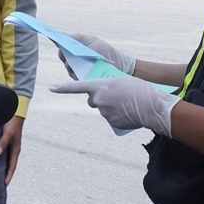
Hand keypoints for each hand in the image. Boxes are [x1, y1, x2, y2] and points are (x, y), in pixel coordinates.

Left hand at [0, 115, 23, 185]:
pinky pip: (2, 153)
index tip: (4, 185)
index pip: (12, 166)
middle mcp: (13, 149)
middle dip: (4, 174)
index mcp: (16, 149)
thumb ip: (3, 142)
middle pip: (8, 165)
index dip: (8, 176)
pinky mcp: (5, 141)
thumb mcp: (8, 132)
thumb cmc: (13, 122)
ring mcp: (9, 145)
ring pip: (5, 159)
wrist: (15, 110)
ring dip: (1, 167)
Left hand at [50, 77, 178, 137]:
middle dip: (99, 97)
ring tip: (126, 103)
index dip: (63, 88)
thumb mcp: (121, 81)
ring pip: (102, 108)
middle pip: (93, 99)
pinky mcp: (112, 122)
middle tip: (115, 94)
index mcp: (100, 86)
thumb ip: (108, 87)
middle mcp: (99, 100)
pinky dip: (116, 115)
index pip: (76, 87)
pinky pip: (110, 117)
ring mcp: (105, 113)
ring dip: (110, 106)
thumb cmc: (140, 89)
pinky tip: (128, 112)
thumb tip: (103, 97)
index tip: (51, 88)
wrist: (152, 106)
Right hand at [57, 33, 135, 78]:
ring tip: (78, 61)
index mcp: (75, 48)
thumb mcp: (92, 40)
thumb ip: (78, 37)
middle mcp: (74, 60)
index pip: (62, 45)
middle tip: (65, 51)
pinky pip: (75, 75)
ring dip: (71, 63)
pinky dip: (77, 72)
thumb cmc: (105, 51)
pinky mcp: (83, 79)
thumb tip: (63, 34)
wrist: (119, 65)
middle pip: (62, 56)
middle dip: (64, 53)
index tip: (51, 36)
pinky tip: (81, 69)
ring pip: (68, 66)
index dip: (56, 41)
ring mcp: (77, 70)